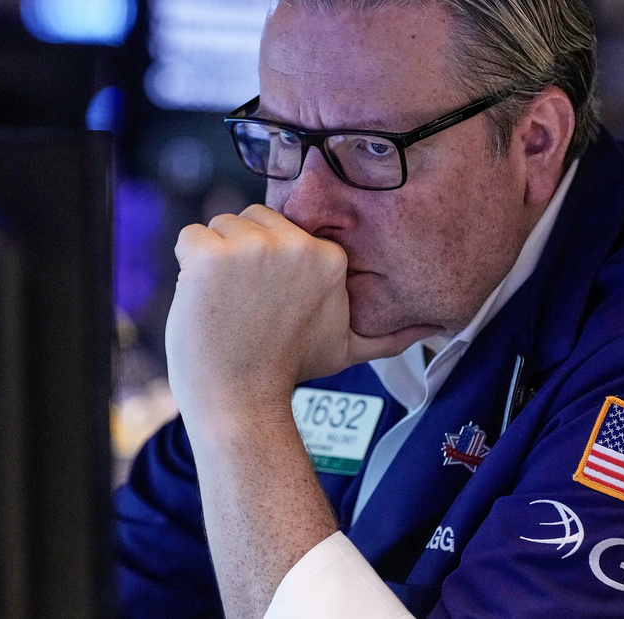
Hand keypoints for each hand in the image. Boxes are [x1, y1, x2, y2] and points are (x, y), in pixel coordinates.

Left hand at [165, 204, 430, 424]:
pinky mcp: (211, 256)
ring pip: (221, 225)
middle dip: (242, 255)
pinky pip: (190, 236)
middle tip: (245, 305)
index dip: (269, 263)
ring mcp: (252, 249)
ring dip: (214, 261)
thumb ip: (391, 333)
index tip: (268, 301)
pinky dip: (186, 266)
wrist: (240, 403)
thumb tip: (436, 328)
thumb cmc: (287, 371)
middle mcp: (295, 246)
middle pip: (252, 219)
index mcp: (328, 258)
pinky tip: (202, 300)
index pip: (284, 227)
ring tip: (226, 304)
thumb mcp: (349, 348)